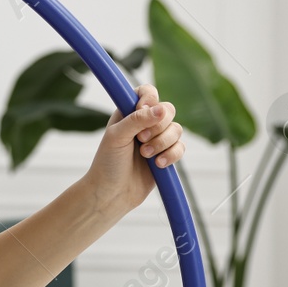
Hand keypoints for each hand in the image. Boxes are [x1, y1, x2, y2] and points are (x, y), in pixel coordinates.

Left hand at [83, 83, 185, 214]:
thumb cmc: (107, 163)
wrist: (110, 193)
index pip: (147, 93)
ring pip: (176, 130)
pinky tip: (157, 164)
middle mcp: (145, 124)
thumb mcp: (117, 137)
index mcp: (129, 114)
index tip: (141, 110)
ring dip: (162, 142)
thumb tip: (161, 109)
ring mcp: (157, 140)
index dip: (149, 98)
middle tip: (140, 139)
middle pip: (168, 110)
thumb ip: (137, 120)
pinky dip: (170, 155)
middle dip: (157, 125)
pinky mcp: (166, 156)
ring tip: (145, 155)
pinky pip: (180, 148)